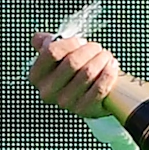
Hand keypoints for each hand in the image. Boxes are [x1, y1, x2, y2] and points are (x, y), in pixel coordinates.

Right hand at [28, 34, 148, 120]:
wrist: (86, 94)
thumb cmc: (71, 72)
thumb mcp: (56, 57)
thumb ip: (47, 44)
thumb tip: (38, 39)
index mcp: (37, 75)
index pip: (52, 52)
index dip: (70, 43)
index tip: (81, 41)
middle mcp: (48, 91)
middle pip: (72, 62)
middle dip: (90, 50)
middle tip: (97, 48)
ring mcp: (66, 102)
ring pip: (88, 73)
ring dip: (101, 60)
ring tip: (105, 56)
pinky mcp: (84, 109)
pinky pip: (99, 88)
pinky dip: (108, 74)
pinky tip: (111, 67)